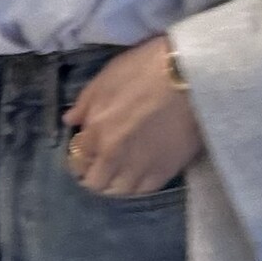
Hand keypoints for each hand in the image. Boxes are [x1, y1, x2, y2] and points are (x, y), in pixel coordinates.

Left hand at [62, 36, 203, 196]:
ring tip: (122, 170)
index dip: (81, 156)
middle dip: (95, 174)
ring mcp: (141, 167)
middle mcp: (113, 157)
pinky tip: (141, 172)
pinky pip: (145, 190)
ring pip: (120, 192)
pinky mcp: (166, 171)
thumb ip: (85, 103)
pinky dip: (139, 184)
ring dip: (116, 182)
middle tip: (102, 164)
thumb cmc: (145, 68)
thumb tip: (71, 121)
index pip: (77, 160)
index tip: (87, 152)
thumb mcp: (107, 77)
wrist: (191, 76)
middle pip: (96, 183)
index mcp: (96, 132)